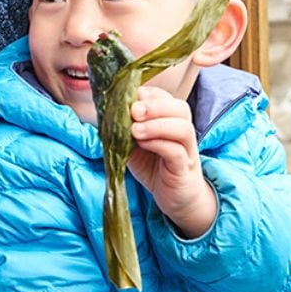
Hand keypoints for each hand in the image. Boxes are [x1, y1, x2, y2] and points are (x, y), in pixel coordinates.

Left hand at [127, 85, 216, 238]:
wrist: (175, 197)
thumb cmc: (153, 166)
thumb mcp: (133, 143)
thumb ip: (123, 128)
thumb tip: (103, 112)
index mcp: (170, 120)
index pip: (165, 97)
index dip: (149, 94)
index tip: (131, 96)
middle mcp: (182, 131)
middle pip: (180, 108)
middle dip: (155, 105)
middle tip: (133, 111)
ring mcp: (187, 150)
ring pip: (182, 128)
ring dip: (156, 125)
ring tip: (135, 130)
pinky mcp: (184, 169)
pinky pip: (177, 152)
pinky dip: (159, 144)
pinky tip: (142, 144)